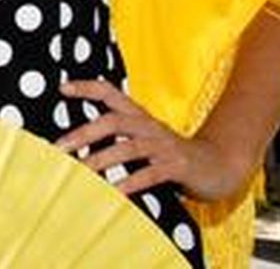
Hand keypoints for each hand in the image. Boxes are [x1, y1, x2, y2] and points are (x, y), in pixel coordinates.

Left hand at [57, 79, 246, 202]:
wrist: (220, 165)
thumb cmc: (171, 155)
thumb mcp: (143, 141)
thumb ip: (117, 139)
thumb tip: (77, 146)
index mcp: (139, 117)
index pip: (111, 92)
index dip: (88, 87)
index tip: (62, 88)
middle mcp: (149, 126)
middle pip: (113, 121)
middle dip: (84, 133)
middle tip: (59, 148)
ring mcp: (164, 146)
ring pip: (128, 147)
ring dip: (101, 160)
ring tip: (80, 173)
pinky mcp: (178, 166)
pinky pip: (150, 174)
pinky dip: (130, 182)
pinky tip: (114, 192)